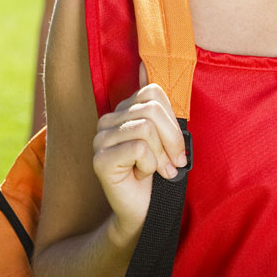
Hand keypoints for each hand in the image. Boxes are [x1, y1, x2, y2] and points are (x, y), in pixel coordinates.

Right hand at [92, 64, 187, 242]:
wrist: (146, 211)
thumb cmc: (157, 173)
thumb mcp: (164, 135)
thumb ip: (159, 105)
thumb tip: (146, 65)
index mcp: (122, 110)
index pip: (153, 93)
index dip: (171, 120)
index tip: (176, 147)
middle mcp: (107, 120)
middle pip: (151, 110)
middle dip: (171, 139)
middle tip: (174, 164)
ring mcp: (100, 138)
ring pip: (146, 128)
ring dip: (160, 155)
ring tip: (158, 170)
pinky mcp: (99, 159)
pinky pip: (138, 148)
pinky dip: (149, 165)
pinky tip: (141, 174)